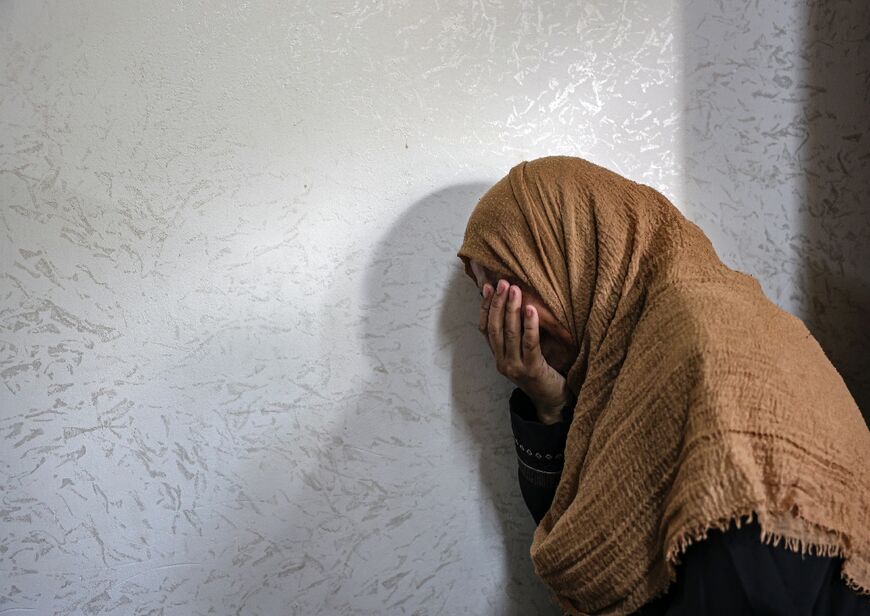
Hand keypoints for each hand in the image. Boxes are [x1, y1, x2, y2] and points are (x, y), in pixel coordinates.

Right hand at [479, 279, 570, 423]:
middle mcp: (502, 362)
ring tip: (515, 290)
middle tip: (503, 283)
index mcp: (498, 356)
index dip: (485, 307)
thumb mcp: (523, 353)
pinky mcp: (532, 370)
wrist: (552, 400)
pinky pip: (529, 343)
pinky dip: (529, 325)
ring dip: (511, 309)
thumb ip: (516, 335)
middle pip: (495, 328)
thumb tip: (515, 304)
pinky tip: (530, 309)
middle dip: (498, 303)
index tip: (489, 287)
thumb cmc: (541, 372)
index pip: (485, 329)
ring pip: (509, 333)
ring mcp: (515, 367)